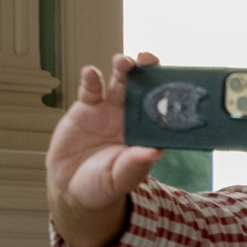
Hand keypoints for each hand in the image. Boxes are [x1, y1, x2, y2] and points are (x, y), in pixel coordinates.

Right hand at [48, 54, 162, 246]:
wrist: (70, 186)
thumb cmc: (103, 184)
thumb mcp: (120, 178)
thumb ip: (136, 164)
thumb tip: (157, 152)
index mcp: (147, 132)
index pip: (164, 108)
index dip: (170, 93)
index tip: (176, 82)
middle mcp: (131, 116)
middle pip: (144, 87)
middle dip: (149, 71)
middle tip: (149, 60)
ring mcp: (109, 109)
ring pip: (119, 82)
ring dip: (123, 68)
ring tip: (123, 62)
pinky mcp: (86, 107)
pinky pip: (91, 89)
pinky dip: (91, 78)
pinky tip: (90, 72)